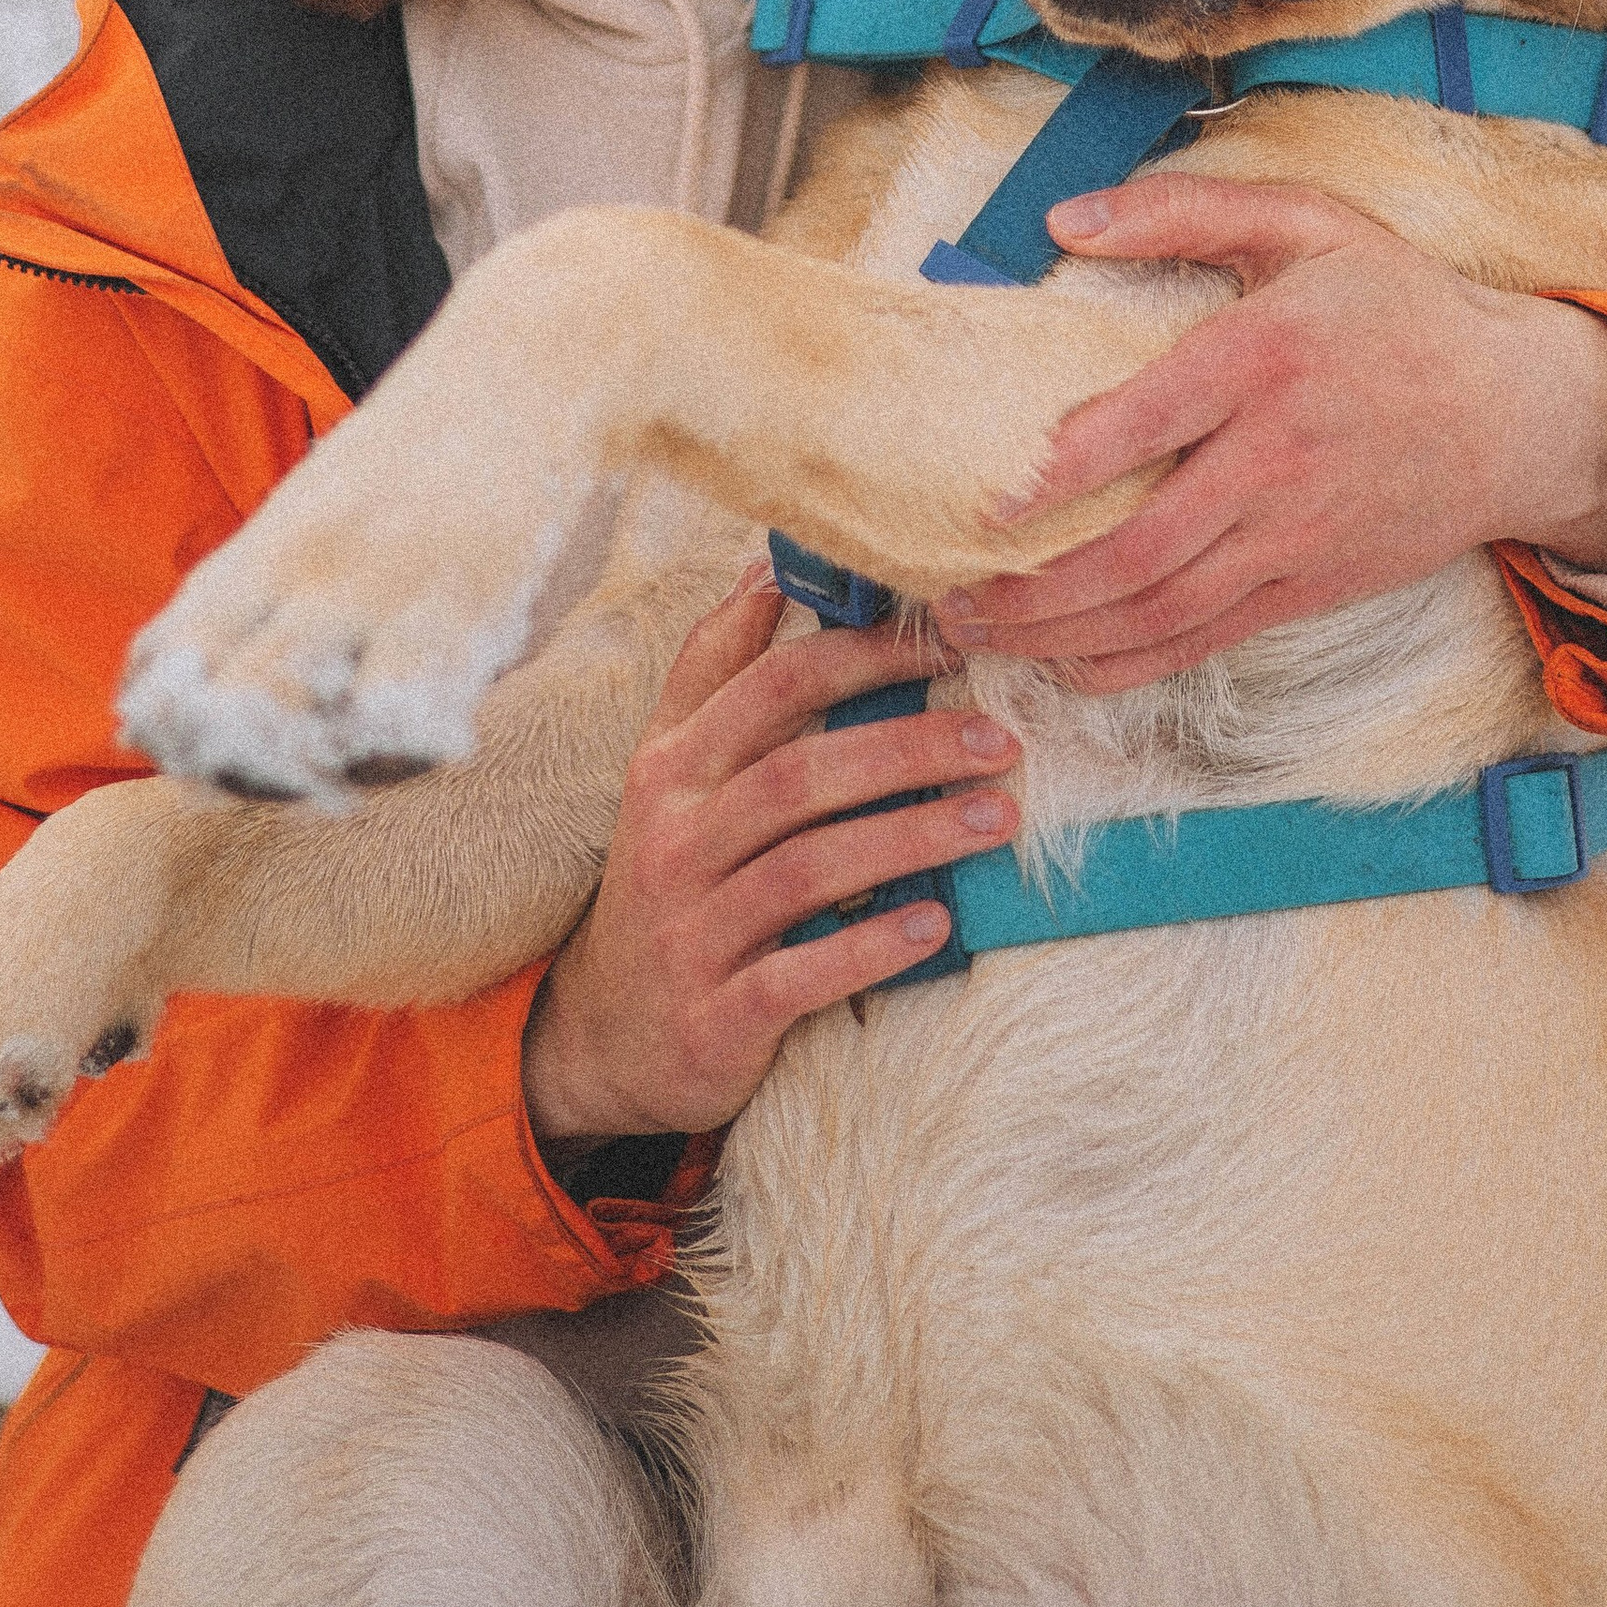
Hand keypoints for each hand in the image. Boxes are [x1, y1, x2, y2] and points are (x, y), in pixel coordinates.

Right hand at [520, 569, 1020, 1150]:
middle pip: (799, 774)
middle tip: (1000, 739)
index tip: (952, 640)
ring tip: (996, 819)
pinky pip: (800, 974)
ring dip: (911, 839)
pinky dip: (872, 947)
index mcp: (670, 768)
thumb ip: (713, 670)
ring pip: (808, 868)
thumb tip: (765, 568)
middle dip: (908, 748)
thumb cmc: (668, 878)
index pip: (771, 688)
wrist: (606, 1037)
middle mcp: (674, 840)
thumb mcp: (667, 770)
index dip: (864, 656)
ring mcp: (691, 930)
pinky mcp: (716, 1016)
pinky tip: (938, 925)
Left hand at [937, 176, 1606, 692]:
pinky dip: (1129, 665)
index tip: (982, 502)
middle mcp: (1276, 458)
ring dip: (1062, 635)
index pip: (1145, 425)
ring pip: (1164, 609)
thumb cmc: (1395, 307)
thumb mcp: (1305, 224)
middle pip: (1142, 548)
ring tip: (980, 634)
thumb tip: (1060, 220)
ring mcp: (1295, 534)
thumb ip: (1181, 211)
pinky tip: (1065, 667)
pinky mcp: (1310, 586)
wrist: (1518, 414)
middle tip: (950, 597)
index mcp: (1264, 359)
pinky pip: (1206, 640)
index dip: (1058, 473)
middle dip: (1035, 589)